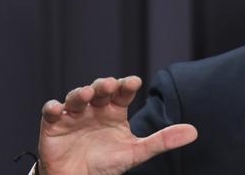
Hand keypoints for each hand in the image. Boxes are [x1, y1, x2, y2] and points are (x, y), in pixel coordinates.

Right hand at [37, 76, 197, 174]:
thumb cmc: (108, 162)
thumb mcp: (137, 152)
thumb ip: (163, 141)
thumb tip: (194, 132)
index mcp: (115, 110)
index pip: (122, 92)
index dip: (126, 85)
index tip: (134, 82)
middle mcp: (95, 108)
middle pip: (99, 90)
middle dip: (103, 85)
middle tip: (108, 85)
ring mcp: (74, 114)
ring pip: (76, 97)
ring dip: (80, 93)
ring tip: (87, 94)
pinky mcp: (53, 125)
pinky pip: (50, 112)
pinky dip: (52, 108)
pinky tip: (57, 108)